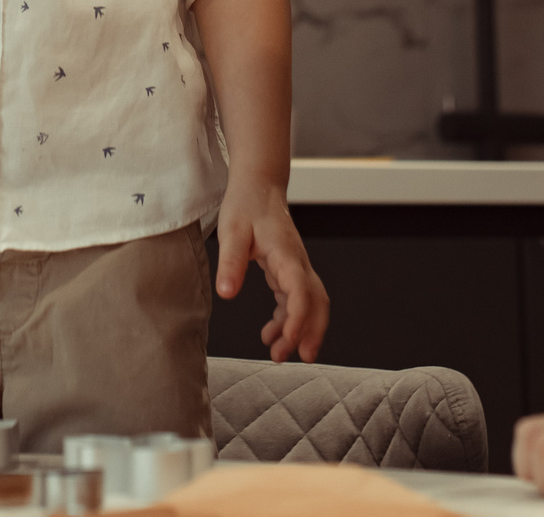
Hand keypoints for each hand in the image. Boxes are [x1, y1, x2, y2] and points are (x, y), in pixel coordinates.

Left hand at [215, 175, 328, 363]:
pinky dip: (288, 319)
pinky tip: (270, 332)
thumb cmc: (246, 205)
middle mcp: (297, 263)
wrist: (259, 186)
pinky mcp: (288, 270)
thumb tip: (226, 293)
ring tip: (278, 353)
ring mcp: (296, 267)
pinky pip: (296, 300)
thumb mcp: (231, 231)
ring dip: (301, 329)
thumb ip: (230, 263)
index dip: (298, 320)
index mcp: (286, 254)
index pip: (301, 292)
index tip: (288, 342)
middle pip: (317, 302)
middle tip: (300, 358)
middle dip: (312, 332)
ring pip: (310, 303)